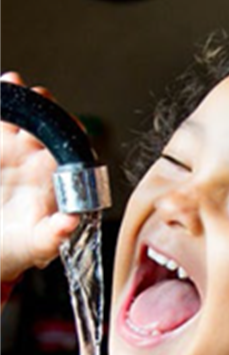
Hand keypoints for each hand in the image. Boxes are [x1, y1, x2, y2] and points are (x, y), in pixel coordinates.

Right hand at [0, 71, 79, 282]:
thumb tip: (70, 223)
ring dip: (18, 98)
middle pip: (46, 124)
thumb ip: (54, 235)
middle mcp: (36, 158)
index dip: (72, 134)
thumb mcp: (37, 245)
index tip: (70, 126)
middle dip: (45, 107)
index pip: (71, 149)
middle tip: (39, 95)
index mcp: (57, 178)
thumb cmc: (20, 247)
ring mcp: (10, 150)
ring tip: (13, 83)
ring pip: (17, 116)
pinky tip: (2, 87)